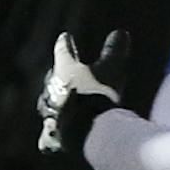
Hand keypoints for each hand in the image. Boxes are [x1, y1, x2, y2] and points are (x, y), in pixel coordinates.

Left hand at [36, 30, 130, 156]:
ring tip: (60, 103)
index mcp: (64, 68)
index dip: (65, 43)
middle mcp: (51, 88)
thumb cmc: (98, 95)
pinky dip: (51, 133)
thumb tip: (121, 32)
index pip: (62, 50)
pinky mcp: (51, 134)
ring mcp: (50, 112)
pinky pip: (48, 133)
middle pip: (53, 76)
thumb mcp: (111, 69)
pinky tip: (49, 137)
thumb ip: (115, 51)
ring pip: (48, 102)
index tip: (65, 37)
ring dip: (54, 101)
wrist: (87, 131)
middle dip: (59, 73)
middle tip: (63, 71)